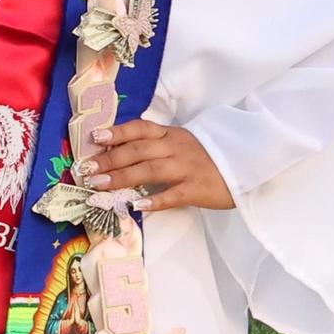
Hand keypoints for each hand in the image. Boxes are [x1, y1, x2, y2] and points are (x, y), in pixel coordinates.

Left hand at [78, 120, 232, 214]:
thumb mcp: (181, 143)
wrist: (245, 164)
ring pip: (150, 170)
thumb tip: (119, 154)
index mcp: (171, 134)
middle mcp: (176, 148)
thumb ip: (156, 146)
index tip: (94, 138)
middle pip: (138, 150)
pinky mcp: (197, 188)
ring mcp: (187, 167)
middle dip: (110, 160)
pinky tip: (136, 205)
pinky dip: (154, 200)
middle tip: (88, 171)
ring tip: (100, 186)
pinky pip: (173, 194)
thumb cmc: (207, 156)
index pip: (139, 129)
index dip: (116, 132)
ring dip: (122, 178)